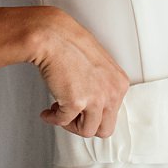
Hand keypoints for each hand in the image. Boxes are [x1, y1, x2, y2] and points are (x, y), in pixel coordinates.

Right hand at [30, 7, 129, 137]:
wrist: (54, 37)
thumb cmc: (71, 46)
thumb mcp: (99, 67)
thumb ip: (102, 87)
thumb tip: (94, 107)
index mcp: (120, 84)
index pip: (114, 113)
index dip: (95, 114)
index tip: (84, 110)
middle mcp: (112, 92)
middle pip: (105, 129)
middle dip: (85, 125)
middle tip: (73, 116)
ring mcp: (96, 99)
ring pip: (86, 131)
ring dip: (70, 124)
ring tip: (60, 111)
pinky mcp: (76, 102)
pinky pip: (63, 122)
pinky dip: (53, 119)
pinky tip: (48, 112)